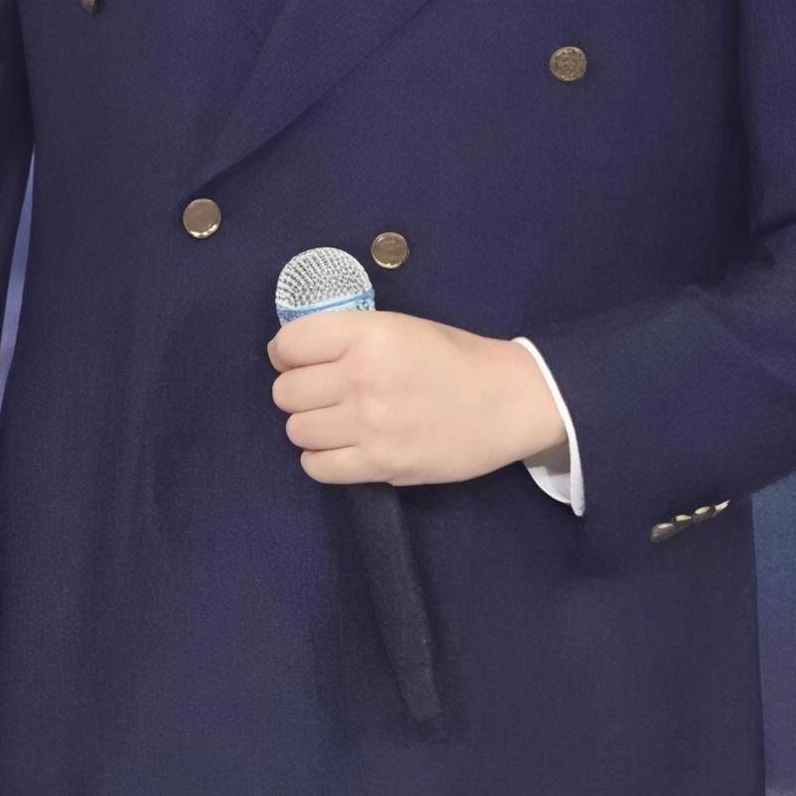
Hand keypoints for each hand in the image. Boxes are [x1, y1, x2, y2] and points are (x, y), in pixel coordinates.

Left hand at [268, 309, 569, 488]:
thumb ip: (345, 338)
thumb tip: (288, 357)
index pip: (288, 345)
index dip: (287, 354)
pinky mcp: (380, 464)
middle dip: (300, 392)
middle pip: (285, 393)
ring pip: (296, 430)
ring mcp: (370, 425)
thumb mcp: (398, 327)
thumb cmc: (452, 359)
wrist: (510, 401)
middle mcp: (363, 378)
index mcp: (369, 335)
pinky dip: (323, 459)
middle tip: (328, 394)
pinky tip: (346, 448)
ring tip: (342, 421)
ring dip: (312, 427)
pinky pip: (316, 467)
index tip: (301, 361)